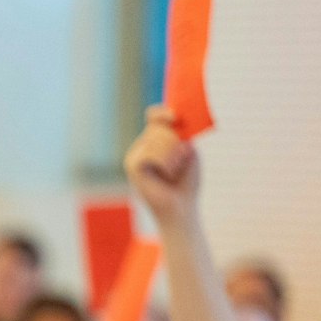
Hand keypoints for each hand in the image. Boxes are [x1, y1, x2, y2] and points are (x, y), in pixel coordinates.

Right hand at [124, 104, 200, 225]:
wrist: (181, 208)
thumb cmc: (186, 182)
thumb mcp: (188, 151)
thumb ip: (180, 133)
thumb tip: (173, 118)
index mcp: (154, 140)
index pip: (153, 115)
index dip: (163, 112)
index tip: (176, 117)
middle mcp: (141, 146)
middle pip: (158, 126)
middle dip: (175, 140)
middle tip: (181, 159)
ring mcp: (134, 156)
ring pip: (156, 138)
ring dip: (173, 153)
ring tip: (174, 169)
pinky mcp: (132, 166)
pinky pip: (151, 152)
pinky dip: (166, 162)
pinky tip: (167, 173)